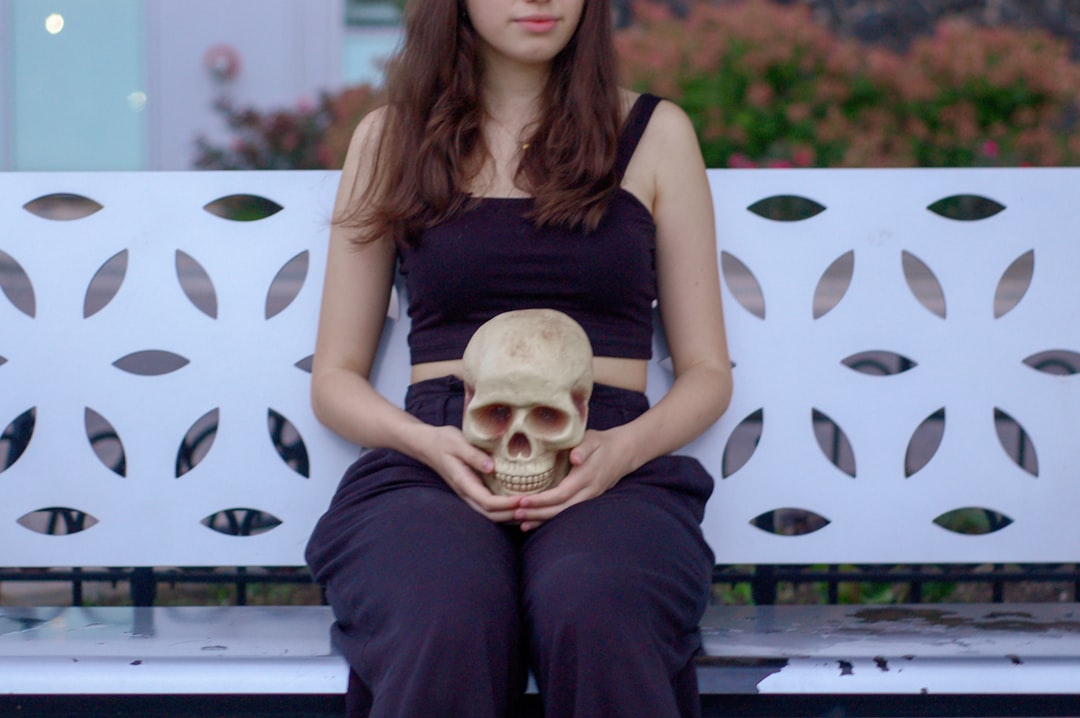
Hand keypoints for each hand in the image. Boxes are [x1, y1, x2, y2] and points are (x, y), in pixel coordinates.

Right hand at [413, 425, 520, 522]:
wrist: (427, 444)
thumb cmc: (443, 440)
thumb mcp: (457, 442)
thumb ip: (474, 455)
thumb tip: (492, 467)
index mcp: (463, 483)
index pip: (487, 502)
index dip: (507, 504)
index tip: (525, 499)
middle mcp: (466, 493)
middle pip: (491, 514)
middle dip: (512, 514)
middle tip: (533, 508)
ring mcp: (469, 493)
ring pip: (490, 514)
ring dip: (509, 515)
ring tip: (529, 510)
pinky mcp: (473, 489)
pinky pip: (489, 506)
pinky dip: (504, 509)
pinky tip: (518, 504)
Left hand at [513, 429, 631, 530]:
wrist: (624, 452)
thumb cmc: (603, 443)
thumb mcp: (593, 439)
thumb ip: (583, 447)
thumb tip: (575, 457)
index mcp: (586, 477)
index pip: (561, 494)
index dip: (541, 500)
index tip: (522, 500)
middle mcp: (588, 492)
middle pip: (560, 509)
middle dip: (537, 513)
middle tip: (515, 514)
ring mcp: (589, 498)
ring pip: (563, 514)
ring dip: (541, 519)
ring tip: (520, 522)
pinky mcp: (587, 499)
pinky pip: (567, 512)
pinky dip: (550, 518)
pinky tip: (534, 523)